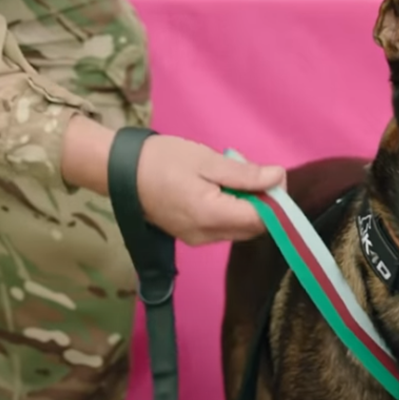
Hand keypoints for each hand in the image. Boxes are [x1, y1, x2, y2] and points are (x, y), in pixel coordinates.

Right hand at [137, 135, 285, 244]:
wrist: (120, 170)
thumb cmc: (163, 160)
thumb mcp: (208, 160)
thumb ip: (245, 174)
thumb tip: (279, 178)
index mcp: (211, 217)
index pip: (262, 220)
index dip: (276, 201)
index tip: (273, 176)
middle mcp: (206, 236)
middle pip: (253, 227)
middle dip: (262, 202)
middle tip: (250, 170)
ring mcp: (196, 239)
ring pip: (239, 228)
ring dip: (245, 205)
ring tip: (231, 175)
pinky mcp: (190, 235)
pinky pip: (222, 227)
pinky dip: (230, 209)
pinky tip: (218, 187)